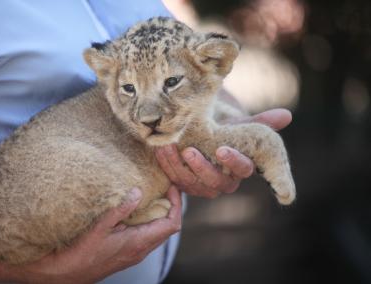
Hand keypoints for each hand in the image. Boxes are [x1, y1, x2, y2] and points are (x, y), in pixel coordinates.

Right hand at [17, 186, 181, 283]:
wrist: (67, 274)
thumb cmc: (81, 254)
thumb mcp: (100, 227)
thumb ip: (121, 208)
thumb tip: (138, 191)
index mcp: (139, 242)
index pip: (172, 223)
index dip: (177, 204)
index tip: (171, 186)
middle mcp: (142, 249)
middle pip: (168, 227)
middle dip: (171, 205)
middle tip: (164, 186)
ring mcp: (136, 252)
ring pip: (158, 231)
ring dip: (160, 212)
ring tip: (153, 193)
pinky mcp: (129, 251)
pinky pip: (147, 234)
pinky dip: (149, 219)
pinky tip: (137, 208)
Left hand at [155, 108, 291, 198]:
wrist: (202, 135)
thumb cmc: (224, 129)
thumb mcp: (239, 124)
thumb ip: (260, 122)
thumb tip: (286, 115)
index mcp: (241, 168)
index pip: (242, 169)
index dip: (233, 161)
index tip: (222, 149)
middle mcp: (223, 181)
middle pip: (215, 182)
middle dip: (201, 168)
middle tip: (189, 151)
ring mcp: (202, 185)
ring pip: (191, 184)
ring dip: (178, 167)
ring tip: (167, 147)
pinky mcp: (185, 184)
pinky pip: (175, 180)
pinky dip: (166, 166)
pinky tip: (159, 150)